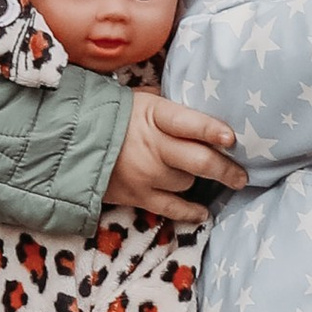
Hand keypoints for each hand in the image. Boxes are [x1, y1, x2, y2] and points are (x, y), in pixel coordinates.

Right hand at [107, 88, 244, 223]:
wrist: (70, 141)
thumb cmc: (112, 115)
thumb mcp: (141, 99)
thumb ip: (169, 106)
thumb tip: (200, 107)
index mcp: (155, 116)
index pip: (189, 124)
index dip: (212, 131)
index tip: (232, 138)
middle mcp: (154, 146)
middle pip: (200, 161)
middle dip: (226, 169)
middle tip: (242, 175)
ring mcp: (146, 174)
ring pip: (188, 183)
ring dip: (197, 180)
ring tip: (202, 177)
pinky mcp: (138, 196)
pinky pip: (173, 209)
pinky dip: (190, 212)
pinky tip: (202, 212)